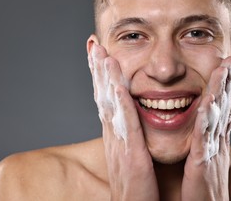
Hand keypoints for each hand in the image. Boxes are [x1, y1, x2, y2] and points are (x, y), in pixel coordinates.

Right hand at [88, 44, 158, 200]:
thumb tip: (130, 120)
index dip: (101, 76)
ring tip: (100, 53)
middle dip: (97, 69)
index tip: (98, 54)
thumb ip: (130, 137)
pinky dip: (120, 103)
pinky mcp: (130, 156)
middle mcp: (113, 136)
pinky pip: (125, 125)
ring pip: (110, 105)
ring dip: (104, 78)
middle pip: (102, 96)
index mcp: (116, 136)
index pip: (107, 99)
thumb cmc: (137, 188)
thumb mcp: (130, 157)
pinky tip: (117, 85)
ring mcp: (119, 145)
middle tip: (93, 43)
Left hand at [182, 56, 230, 200]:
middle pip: (224, 106)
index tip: (228, 65)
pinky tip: (209, 98)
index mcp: (213, 141)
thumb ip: (208, 143)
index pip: (221, 108)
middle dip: (229, 81)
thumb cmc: (201, 191)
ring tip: (227, 66)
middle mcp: (216, 142)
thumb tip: (212, 127)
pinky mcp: (202, 161)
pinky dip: (208, 115)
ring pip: (218, 114)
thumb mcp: (206, 162)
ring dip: (223, 89)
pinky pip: (204, 135)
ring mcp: (211, 150)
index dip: (226, 86)